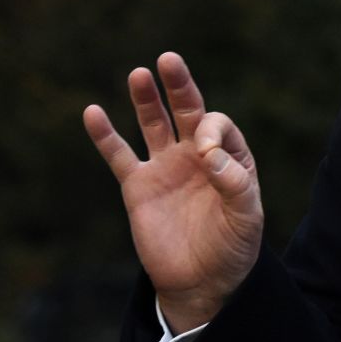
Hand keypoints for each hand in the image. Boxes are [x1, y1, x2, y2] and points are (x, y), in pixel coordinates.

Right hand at [83, 52, 263, 332]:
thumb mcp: (247, 216)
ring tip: (139, 74)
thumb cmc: (233, 247)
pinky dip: (105, 135)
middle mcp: (196, 155)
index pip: (215, 125)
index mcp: (229, 156)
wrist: (202, 282)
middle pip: (186, 110)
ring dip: (146, 99)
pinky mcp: (138, 186)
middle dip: (179, 86)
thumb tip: (208, 154)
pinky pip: (119, 155)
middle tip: (168, 59)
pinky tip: (93, 112)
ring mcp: (165, 167)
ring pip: (153, 124)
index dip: (209, 131)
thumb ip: (235, 183)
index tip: (204, 156)